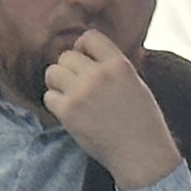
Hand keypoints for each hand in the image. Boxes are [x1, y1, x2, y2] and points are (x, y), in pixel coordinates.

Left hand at [42, 30, 183, 190]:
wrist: (141, 154)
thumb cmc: (142, 122)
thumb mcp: (135, 83)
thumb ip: (113, 66)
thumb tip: (89, 54)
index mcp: (119, 64)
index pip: (89, 37)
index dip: (82, 48)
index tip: (85, 62)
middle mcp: (99, 74)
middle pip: (66, 56)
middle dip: (69, 69)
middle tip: (77, 86)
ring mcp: (81, 92)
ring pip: (52, 72)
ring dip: (58, 84)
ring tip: (70, 96)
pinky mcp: (68, 112)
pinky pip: (49, 96)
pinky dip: (55, 103)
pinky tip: (69, 112)